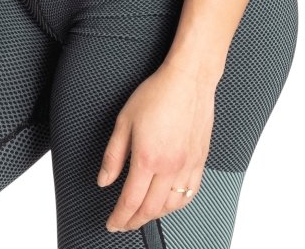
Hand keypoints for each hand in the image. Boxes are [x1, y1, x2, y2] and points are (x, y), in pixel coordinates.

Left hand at [96, 59, 216, 232]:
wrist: (189, 79)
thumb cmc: (157, 94)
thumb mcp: (124, 120)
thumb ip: (113, 155)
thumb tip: (104, 180)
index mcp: (148, 158)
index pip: (130, 201)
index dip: (119, 217)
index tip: (112, 224)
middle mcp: (169, 166)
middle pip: (150, 208)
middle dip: (134, 221)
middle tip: (124, 223)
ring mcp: (187, 165)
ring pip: (172, 205)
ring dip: (155, 215)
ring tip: (143, 214)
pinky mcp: (200, 160)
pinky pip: (190, 193)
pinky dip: (177, 204)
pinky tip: (169, 202)